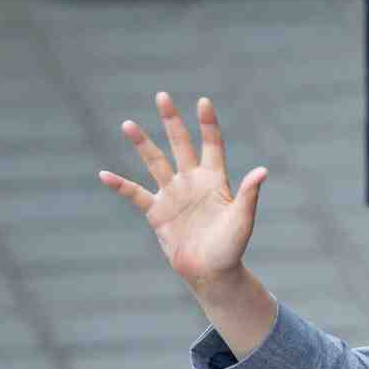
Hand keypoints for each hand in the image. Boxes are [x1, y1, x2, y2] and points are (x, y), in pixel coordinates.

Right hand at [98, 92, 266, 292]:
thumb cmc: (232, 247)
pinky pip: (135, 194)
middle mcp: (192, 182)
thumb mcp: (242, 220)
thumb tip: (262, 171)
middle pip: (181, 145)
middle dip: (172, 121)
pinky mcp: (157, 212)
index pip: (212, 145)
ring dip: (142, 144)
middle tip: (162, 96)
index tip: (203, 102)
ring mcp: (173, 195)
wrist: (212, 273)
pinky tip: (105, 175)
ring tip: (128, 124)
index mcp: (215, 180)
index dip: (208, 124)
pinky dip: (120, 186)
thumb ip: (248, 194)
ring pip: (155, 163)